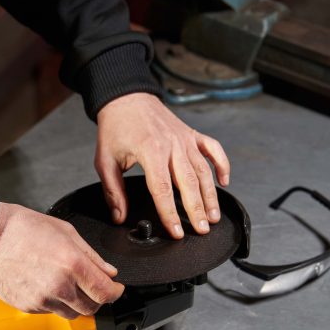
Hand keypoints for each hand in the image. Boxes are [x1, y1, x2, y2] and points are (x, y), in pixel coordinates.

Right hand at [0, 202, 124, 318]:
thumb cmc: (22, 228)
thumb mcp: (65, 231)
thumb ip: (91, 255)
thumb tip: (108, 271)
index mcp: (72, 264)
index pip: (106, 292)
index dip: (116, 292)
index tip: (116, 288)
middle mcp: (59, 286)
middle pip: (92, 308)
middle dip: (97, 298)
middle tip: (93, 286)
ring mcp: (43, 299)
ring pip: (72, 314)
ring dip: (76, 303)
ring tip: (67, 285)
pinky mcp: (28, 307)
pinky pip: (51, 312)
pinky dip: (55, 303)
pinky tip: (47, 285)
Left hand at [95, 92, 230, 238]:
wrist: (126, 98)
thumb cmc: (115, 128)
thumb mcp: (105, 160)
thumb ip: (113, 191)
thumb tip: (119, 216)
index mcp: (150, 151)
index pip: (162, 189)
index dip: (170, 213)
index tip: (176, 231)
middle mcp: (172, 144)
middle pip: (188, 182)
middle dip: (196, 209)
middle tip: (201, 230)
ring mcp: (185, 138)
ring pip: (204, 170)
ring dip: (211, 195)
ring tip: (213, 216)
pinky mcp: (192, 134)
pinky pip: (213, 149)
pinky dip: (222, 164)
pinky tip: (224, 182)